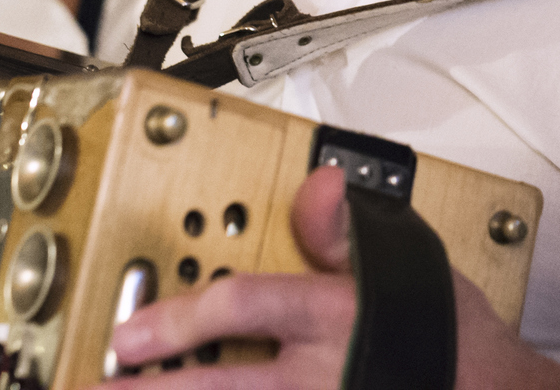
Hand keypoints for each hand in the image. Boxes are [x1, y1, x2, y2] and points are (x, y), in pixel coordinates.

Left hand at [103, 165, 559, 389]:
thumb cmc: (456, 343)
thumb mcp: (407, 267)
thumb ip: (347, 233)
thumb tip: (318, 188)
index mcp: (335, 319)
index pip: (244, 309)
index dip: (179, 320)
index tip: (132, 332)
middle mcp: (321, 378)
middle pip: (219, 387)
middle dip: (154, 388)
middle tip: (103, 386)